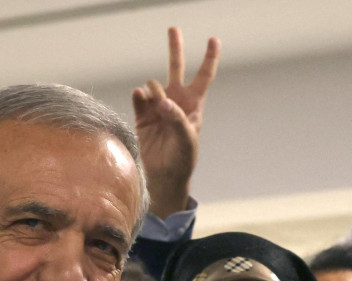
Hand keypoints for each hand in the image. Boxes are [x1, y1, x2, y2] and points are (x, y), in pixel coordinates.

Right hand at [133, 27, 219, 218]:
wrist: (162, 179)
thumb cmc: (182, 161)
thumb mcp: (188, 141)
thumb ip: (178, 118)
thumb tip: (162, 100)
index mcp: (193, 106)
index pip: (203, 77)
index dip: (209, 58)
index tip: (213, 39)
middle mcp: (175, 103)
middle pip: (176, 69)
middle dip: (175, 49)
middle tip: (173, 28)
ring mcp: (157, 109)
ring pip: (153, 86)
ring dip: (154, 90)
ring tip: (155, 105)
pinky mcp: (142, 118)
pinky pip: (139, 99)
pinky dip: (139, 96)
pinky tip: (140, 97)